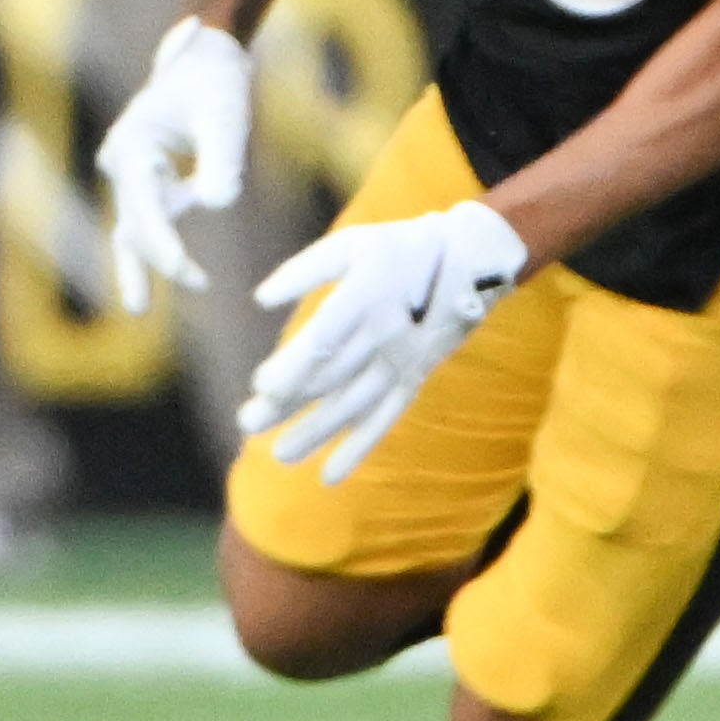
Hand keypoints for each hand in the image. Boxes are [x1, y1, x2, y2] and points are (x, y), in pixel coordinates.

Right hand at [96, 17, 256, 312]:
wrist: (207, 56)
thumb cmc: (216, 83)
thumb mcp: (226, 118)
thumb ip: (221, 160)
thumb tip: (215, 205)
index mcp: (132, 148)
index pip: (144, 209)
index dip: (164, 245)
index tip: (186, 274)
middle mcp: (122, 162)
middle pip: (135, 222)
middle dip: (157, 260)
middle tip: (177, 294)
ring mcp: (131, 171)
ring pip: (133, 226)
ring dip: (142, 262)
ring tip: (137, 309)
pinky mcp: (147, 177)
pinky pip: (147, 218)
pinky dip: (155, 243)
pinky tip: (164, 274)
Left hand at [240, 200, 529, 484]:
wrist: (472, 257)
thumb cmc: (397, 248)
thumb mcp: (350, 245)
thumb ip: (303, 271)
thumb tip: (259, 301)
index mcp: (366, 295)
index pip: (325, 340)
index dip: (293, 365)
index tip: (261, 384)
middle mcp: (387, 332)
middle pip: (332, 377)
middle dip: (288, 404)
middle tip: (247, 423)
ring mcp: (405, 359)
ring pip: (356, 404)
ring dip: (318, 432)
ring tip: (280, 455)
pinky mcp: (416, 375)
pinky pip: (387, 417)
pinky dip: (360, 447)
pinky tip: (330, 475)